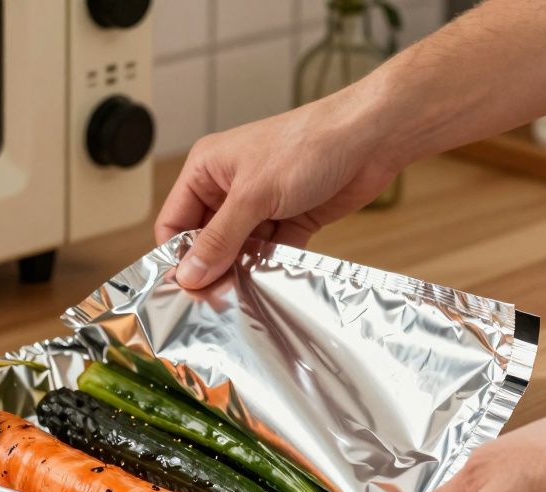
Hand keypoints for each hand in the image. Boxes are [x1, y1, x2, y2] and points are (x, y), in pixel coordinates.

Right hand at [156, 85, 399, 288]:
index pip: (174, 221)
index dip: (176, 255)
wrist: (371, 138)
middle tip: (214, 299)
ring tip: (243, 295)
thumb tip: (189, 273)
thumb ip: (219, 239)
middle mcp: (230, 187)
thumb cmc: (309, 144)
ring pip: (240, 250)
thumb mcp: (254, 196)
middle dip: (212, 267)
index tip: (184, 289)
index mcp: (207, 169)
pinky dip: (271, 267)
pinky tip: (272, 283)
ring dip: (243, 270)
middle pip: (207, 240)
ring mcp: (261, 204)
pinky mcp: (291, 219)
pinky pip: (271, 253)